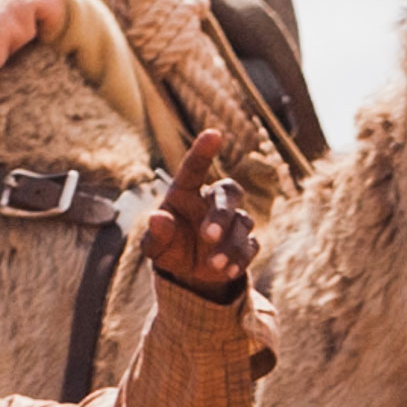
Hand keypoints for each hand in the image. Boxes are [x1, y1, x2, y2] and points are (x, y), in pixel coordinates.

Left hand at [146, 129, 259, 300]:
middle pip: (229, 193)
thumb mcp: (155, 245)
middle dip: (220, 214)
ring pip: (243, 222)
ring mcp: (233, 221)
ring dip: (229, 245)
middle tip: (206, 236)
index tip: (214, 134)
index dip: (204, 151)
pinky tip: (227, 271)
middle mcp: (213, 200)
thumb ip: (157, 233)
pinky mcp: (246, 243)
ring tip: (213, 266)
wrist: (190, 272)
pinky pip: (251, 245)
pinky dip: (240, 258)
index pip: (195, 167)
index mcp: (187, 192)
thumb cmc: (169, 248)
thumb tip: (157, 218)